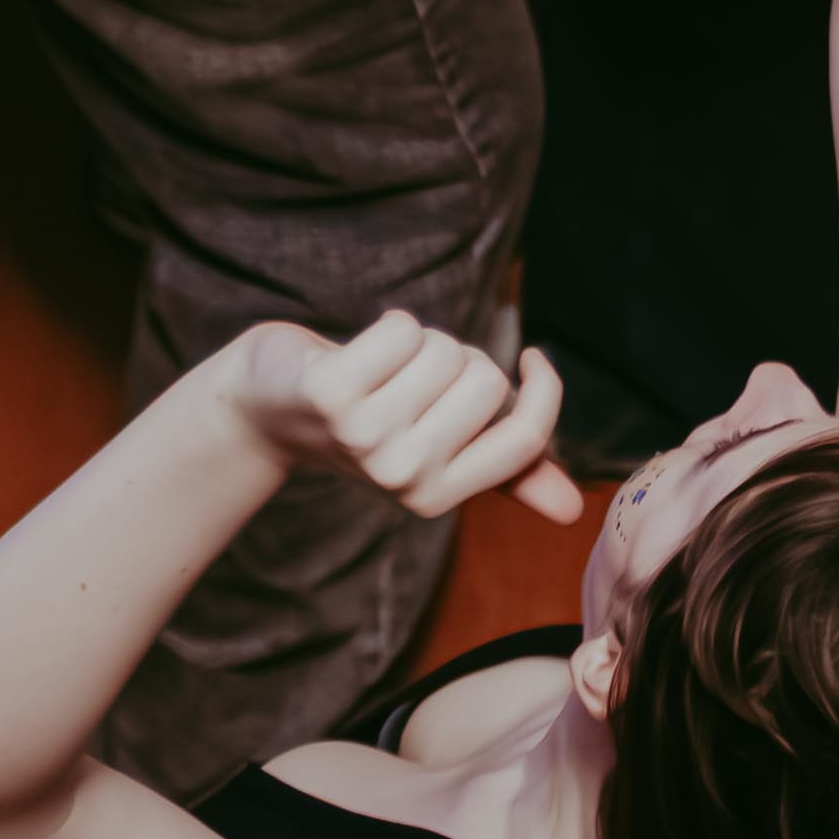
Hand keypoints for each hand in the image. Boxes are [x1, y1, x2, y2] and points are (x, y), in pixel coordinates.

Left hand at [225, 310, 584, 524]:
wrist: (265, 408)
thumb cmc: (366, 419)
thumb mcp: (437, 452)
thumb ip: (504, 472)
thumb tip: (572, 512)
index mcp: (437, 497)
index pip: (525, 438)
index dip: (542, 389)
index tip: (531, 359)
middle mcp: (402, 477)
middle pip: (486, 380)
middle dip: (462, 361)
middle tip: (410, 381)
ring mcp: (364, 438)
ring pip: (445, 349)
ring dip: (420, 343)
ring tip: (380, 371)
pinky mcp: (331, 394)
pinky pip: (403, 329)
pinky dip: (388, 326)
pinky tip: (355, 354)